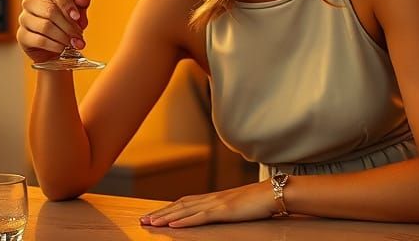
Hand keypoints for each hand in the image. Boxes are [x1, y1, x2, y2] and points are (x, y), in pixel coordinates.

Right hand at [16, 0, 90, 63]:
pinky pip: (40, 40)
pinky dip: (55, 45)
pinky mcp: (22, 36)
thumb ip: (82, 1)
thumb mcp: (78, 12)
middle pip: (49, 10)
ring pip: (45, 26)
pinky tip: (62, 47)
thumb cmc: (66, 24)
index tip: (77, 16)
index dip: (65, 2)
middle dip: (68, 25)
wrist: (58, 49)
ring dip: (63, 37)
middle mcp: (31, 1)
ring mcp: (24, 18)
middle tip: (78, 34)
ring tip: (73, 42)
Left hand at [139, 181, 275, 227]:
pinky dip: (184, 222)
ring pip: (185, 211)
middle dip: (160, 214)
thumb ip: (225, 209)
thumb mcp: (238, 206)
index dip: (167, 209)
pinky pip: (200, 217)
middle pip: (179, 206)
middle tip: (143, 221)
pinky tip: (173, 226)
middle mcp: (211, 198)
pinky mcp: (224, 211)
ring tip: (151, 223)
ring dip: (166, 218)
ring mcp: (216, 204)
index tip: (153, 215)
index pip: (184, 203)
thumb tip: (217, 215)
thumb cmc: (260, 200)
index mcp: (214, 197)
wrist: (275, 192)